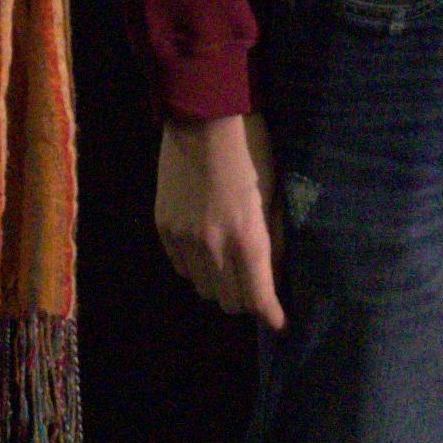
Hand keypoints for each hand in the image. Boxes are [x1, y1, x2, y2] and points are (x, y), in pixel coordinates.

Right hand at [156, 114, 283, 329]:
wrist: (203, 119)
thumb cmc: (252, 152)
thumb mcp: (274, 198)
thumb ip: (274, 242)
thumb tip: (273, 277)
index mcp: (247, 237)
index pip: (258, 297)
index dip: (272, 315)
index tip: (280, 322)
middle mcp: (212, 245)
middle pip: (229, 301)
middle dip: (247, 300)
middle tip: (257, 287)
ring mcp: (183, 238)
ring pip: (203, 288)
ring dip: (220, 285)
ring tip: (231, 265)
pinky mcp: (162, 228)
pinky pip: (181, 268)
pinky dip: (197, 268)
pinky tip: (207, 249)